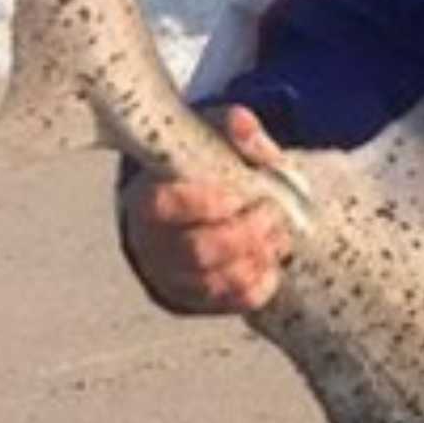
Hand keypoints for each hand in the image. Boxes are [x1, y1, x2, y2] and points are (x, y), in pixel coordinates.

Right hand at [119, 104, 292, 313]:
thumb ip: (232, 128)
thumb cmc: (205, 171)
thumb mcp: (215, 140)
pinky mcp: (200, 300)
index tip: (238, 195)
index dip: (206, 203)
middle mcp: (152, 245)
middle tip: (271, 212)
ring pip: (220, 280)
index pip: (163, 207)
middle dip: (246, 232)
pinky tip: (271, 255)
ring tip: (277, 231)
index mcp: (145, 200)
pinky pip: (238, 300)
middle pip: (199, 251)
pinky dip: (265, 278)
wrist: (203, 209)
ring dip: (259, 254)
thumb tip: (244, 122)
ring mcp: (174, 278)